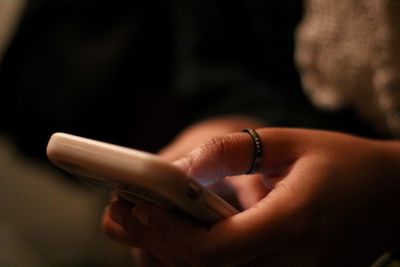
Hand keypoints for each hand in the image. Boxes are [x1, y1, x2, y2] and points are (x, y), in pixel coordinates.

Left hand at [103, 128, 399, 265]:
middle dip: (157, 244)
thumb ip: (235, 149)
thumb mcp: (292, 141)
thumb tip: (185, 165)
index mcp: (297, 222)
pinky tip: (177, 241)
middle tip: (121, 213)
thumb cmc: (345, 163)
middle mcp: (295, 262)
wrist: (390, 195)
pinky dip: (196, 263)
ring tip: (139, 224)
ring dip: (170, 256)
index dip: (171, 231)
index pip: (220, 246)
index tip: (137, 205)